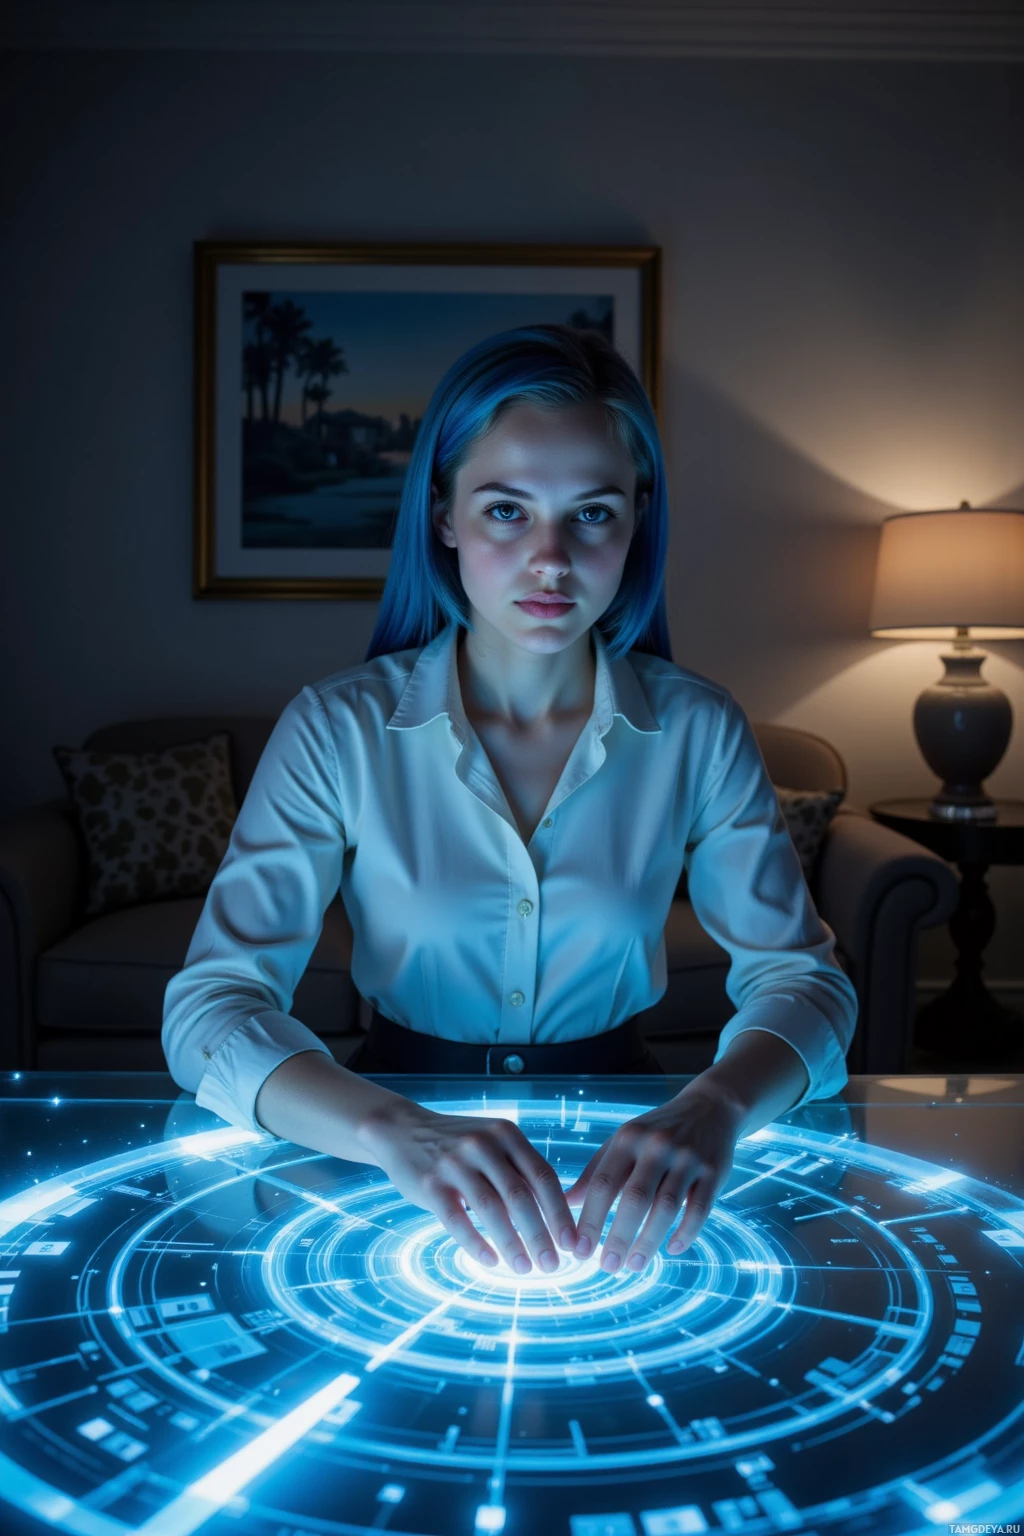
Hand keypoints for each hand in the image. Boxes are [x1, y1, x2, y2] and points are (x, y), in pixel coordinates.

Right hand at [358, 1100, 577, 1273]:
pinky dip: (475, 1243)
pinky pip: (456, 1219)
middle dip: (540, 1235)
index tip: (572, 1243)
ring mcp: (455, 1163)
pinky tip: (490, 1261)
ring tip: (524, 1268)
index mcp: (506, 1135)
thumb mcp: (492, 1145)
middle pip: (520, 1196)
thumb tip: (556, 1216)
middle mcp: (483, 1145)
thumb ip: (519, 1172)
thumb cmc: (458, 1145)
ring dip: (512, 1243)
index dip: (560, 1213)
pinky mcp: (430, 1184)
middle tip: (553, 1265)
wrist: (401, 1130)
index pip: (543, 1176)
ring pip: (491, 1209)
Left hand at [565, 1080, 743, 1272]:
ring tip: (634, 1265)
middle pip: (635, 1198)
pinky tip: (672, 1249)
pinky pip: (700, 1208)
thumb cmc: (655, 1131)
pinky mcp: (714, 1171)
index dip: (590, 1219)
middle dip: (619, 1236)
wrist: (709, 1108)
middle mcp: (656, 1146)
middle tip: (607, 1267)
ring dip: (649, 1241)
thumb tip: (566, 1203)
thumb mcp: (623, 1142)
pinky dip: (686, 1233)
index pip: (603, 1184)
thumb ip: (596, 1172)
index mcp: (628, 1139)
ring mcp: (687, 1158)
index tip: (579, 1250)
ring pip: (667, 1207)